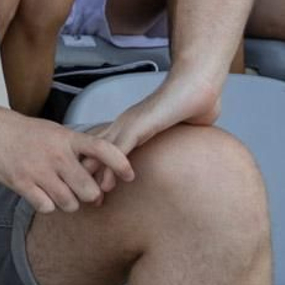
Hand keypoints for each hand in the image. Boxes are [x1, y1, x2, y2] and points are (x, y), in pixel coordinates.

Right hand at [0, 108, 134, 213]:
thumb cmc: (26, 133)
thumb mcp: (55, 131)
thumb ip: (79, 149)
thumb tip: (105, 172)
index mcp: (67, 138)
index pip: (104, 150)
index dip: (121, 165)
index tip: (130, 176)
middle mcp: (55, 154)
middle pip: (90, 190)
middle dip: (89, 196)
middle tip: (82, 193)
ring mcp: (38, 170)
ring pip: (69, 203)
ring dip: (67, 203)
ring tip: (58, 192)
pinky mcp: (21, 183)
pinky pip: (47, 207)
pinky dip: (47, 205)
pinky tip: (40, 194)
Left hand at [88, 69, 222, 190]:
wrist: (200, 83)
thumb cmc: (194, 104)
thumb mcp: (178, 129)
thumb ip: (174, 141)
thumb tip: (186, 156)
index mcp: (130, 125)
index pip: (104, 148)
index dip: (97, 168)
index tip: (92, 189)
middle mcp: (123, 124)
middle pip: (96, 152)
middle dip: (89, 176)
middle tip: (84, 200)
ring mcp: (128, 123)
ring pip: (102, 153)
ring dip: (95, 177)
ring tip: (92, 199)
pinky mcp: (139, 125)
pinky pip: (119, 148)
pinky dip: (111, 167)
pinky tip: (108, 185)